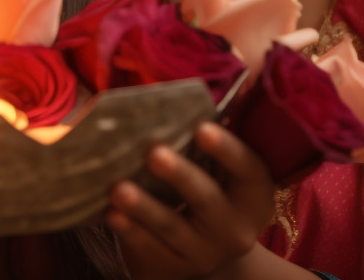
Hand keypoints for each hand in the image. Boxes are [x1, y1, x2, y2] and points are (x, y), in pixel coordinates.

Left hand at [105, 123, 275, 279]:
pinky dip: (129, 231)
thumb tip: (169, 100)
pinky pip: (149, 249)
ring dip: (144, 207)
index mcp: (252, 195)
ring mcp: (205, 253)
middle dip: (180, 175)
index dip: (226, 149)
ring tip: (119, 188)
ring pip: (172, 227)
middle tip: (154, 153)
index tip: (201, 127)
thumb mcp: (219, 173)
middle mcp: (235, 228)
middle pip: (207, 199)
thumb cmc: (206, 189)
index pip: (247, 169)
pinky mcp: (174, 268)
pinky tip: (111, 213)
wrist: (204, 250)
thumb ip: (202, 143)